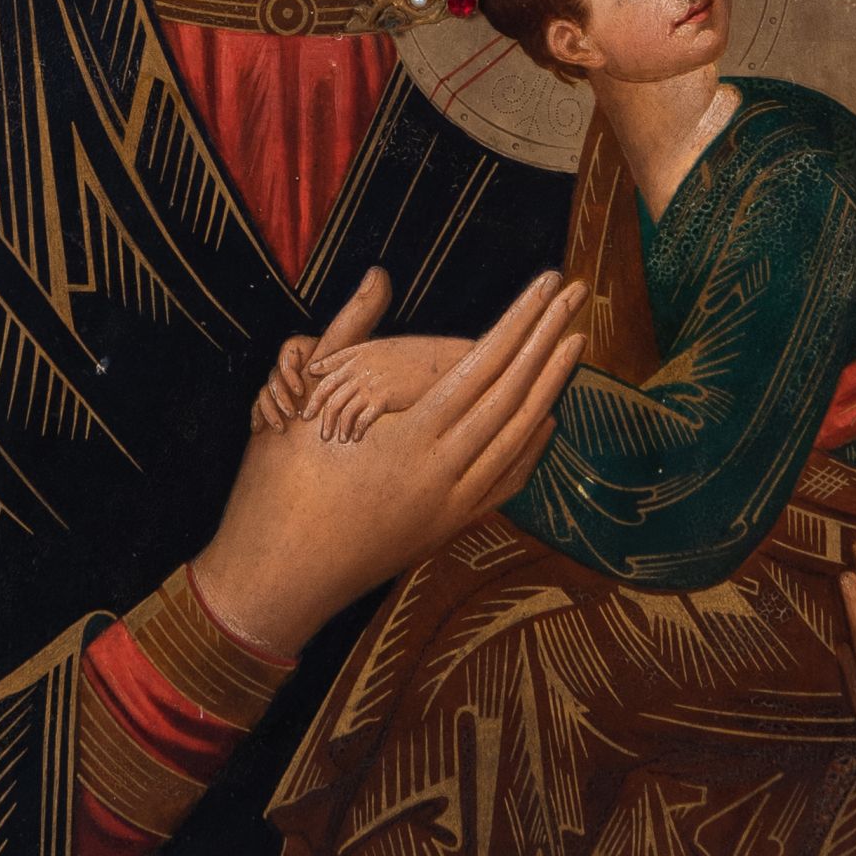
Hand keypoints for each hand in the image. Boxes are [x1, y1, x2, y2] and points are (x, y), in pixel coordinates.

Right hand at [195, 270, 587, 662]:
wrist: (278, 580)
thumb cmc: (279, 487)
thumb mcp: (303, 400)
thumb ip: (348, 332)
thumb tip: (379, 276)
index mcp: (411, 438)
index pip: (485, 362)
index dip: (522, 319)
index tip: (550, 281)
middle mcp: (444, 473)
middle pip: (515, 394)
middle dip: (549, 339)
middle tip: (577, 293)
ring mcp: (451, 506)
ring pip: (518, 438)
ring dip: (550, 386)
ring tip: (573, 343)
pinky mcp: (447, 529)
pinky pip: (506, 481)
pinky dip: (531, 445)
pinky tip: (545, 420)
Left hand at [303, 332, 473, 444]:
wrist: (442, 360)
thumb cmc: (416, 356)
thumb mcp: (385, 348)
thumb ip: (362, 356)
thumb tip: (348, 371)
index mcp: (359, 354)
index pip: (327, 375)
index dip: (315, 394)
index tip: (308, 409)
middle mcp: (361, 368)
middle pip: (329, 394)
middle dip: (319, 414)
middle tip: (319, 432)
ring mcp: (371, 383)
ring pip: (342, 408)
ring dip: (337, 427)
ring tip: (338, 439)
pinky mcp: (384, 398)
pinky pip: (361, 418)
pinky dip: (356, 430)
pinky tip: (356, 439)